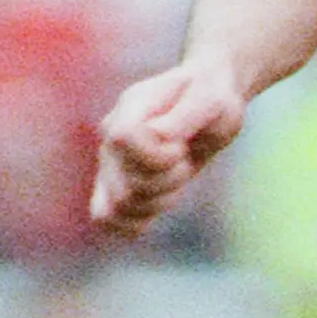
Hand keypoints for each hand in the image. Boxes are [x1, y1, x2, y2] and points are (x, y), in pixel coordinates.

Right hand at [89, 58, 247, 236]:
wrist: (206, 104)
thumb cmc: (210, 96)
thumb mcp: (211, 99)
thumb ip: (186, 115)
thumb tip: (158, 136)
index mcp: (130, 108)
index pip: (123, 139)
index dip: (158, 155)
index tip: (181, 146)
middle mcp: (111, 136)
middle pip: (123, 185)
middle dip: (166, 181)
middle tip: (183, 160)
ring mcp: (109, 162)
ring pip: (119, 206)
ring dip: (158, 201)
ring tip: (175, 178)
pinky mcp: (114, 183)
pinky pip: (105, 218)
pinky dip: (135, 221)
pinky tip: (161, 201)